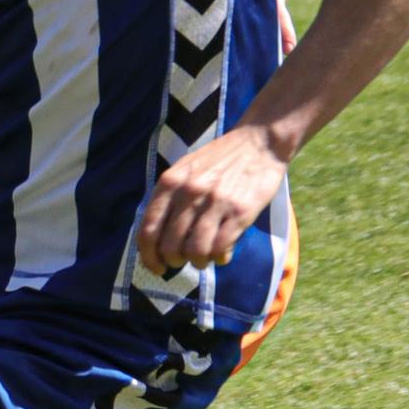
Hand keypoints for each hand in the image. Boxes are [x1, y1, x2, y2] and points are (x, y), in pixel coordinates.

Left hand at [137, 125, 287, 275]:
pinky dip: (219, 258)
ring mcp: (215, 202)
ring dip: (198, 262)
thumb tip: (157, 239)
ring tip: (204, 259)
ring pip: (195, 251)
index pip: (148, 230)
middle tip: (183, 262)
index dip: (149, 256)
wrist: (260, 141)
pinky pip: (221, 247)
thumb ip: (170, 199)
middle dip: (174, 261)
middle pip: (170, 246)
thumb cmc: (220, 159)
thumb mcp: (185, 170)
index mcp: (170, 183)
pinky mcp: (241, 211)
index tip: (156, 267)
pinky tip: (222, 253)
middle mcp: (189, 192)